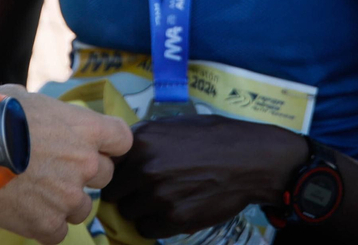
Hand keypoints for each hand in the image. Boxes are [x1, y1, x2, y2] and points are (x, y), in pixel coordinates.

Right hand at [0, 87, 131, 244]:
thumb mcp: (31, 99)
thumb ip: (52, 116)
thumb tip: (46, 119)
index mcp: (85, 129)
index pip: (122, 140)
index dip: (110, 145)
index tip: (96, 148)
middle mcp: (85, 163)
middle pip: (105, 177)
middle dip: (85, 175)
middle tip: (57, 172)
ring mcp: (68, 196)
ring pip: (82, 209)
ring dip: (65, 204)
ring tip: (36, 194)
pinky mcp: (47, 223)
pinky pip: (58, 233)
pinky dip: (45, 226)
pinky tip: (26, 213)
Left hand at [100, 116, 307, 239]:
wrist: (249, 159)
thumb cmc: (213, 138)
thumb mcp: (172, 126)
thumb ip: (143, 141)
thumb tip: (121, 158)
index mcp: (140, 140)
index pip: (108, 164)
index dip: (116, 172)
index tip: (124, 177)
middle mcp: (144, 167)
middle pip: (113, 193)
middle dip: (126, 193)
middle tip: (143, 192)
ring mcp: (158, 195)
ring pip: (129, 213)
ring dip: (140, 210)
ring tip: (161, 201)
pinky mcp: (174, 218)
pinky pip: (147, 230)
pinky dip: (155, 225)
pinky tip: (170, 212)